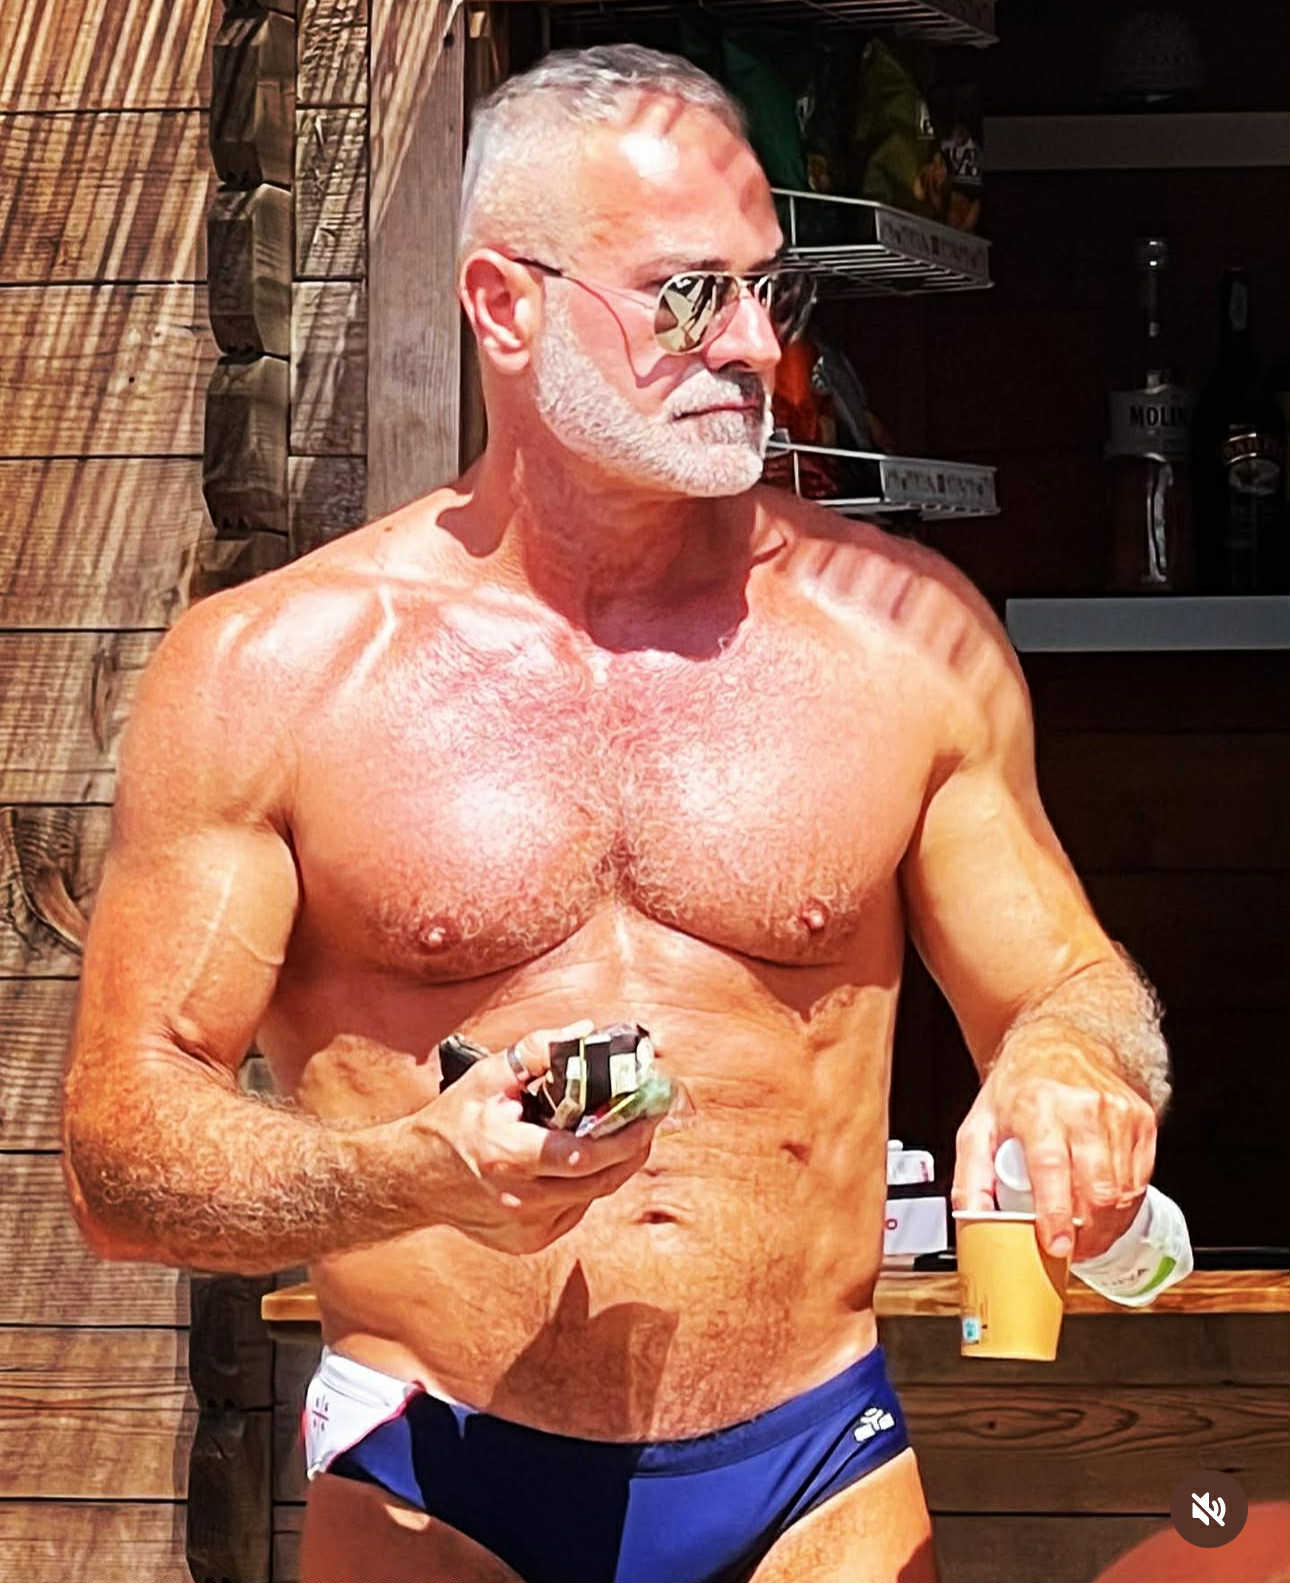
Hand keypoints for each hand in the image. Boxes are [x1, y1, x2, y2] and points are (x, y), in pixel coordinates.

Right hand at [390, 1020, 660, 1253]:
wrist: (413, 1178)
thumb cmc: (453, 1122)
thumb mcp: (487, 1076)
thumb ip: (537, 1051)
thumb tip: (585, 1033)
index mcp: (508, 1156)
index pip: (584, 1156)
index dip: (625, 1137)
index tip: (650, 1114)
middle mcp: (519, 1199)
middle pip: (599, 1181)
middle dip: (633, 1149)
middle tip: (650, 1119)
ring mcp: (525, 1226)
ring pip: (592, 1196)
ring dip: (614, 1166)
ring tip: (626, 1133)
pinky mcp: (528, 1241)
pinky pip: (574, 1209)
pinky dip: (586, 1184)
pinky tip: (584, 1159)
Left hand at [952, 1034, 1156, 1259]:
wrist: (1060, 1043)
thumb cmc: (1017, 1088)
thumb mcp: (979, 1125)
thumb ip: (970, 1176)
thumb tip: (971, 1222)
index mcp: (1036, 1107)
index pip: (1051, 1168)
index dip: (1056, 1213)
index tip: (1057, 1245)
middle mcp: (1081, 1108)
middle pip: (1095, 1189)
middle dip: (1087, 1233)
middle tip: (1071, 1252)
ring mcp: (1117, 1113)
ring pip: (1122, 1191)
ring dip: (1107, 1227)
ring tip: (1086, 1237)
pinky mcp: (1141, 1120)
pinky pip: (1140, 1180)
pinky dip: (1124, 1207)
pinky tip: (1106, 1213)